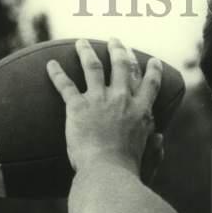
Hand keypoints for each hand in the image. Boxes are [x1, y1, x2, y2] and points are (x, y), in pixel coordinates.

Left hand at [46, 37, 162, 179]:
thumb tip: (161, 137)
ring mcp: (100, 100)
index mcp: (142, 111)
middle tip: (115, 41)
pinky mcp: (78, 106)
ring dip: (87, 51)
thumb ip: (156, 147)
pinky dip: (56, 73)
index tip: (152, 60)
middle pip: (122, 66)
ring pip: (93, 66)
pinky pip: (65, 84)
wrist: (107, 171)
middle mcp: (123, 99)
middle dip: (119, 50)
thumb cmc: (127, 170)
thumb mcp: (149, 158)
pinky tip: (50, 64)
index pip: (150, 84)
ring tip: (81, 42)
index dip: (152, 69)